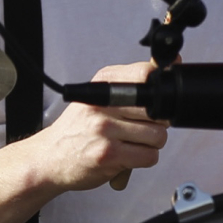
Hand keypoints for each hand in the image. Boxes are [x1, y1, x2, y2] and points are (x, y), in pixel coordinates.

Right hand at [26, 61, 167, 192]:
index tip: (157, 97)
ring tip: (131, 143)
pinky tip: (128, 156)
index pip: (145, 73)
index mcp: (104, 84)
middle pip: (158, 109)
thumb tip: (173, 63)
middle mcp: (103, 103)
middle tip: (139, 128)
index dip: (159, 88)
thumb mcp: (99, 97)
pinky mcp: (108, 154)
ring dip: (151, 144)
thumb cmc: (77, 129)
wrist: (49, 157)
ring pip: (158, 135)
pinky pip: (149, 156)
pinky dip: (144, 159)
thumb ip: (133, 84)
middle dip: (157, 123)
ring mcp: (105, 128)